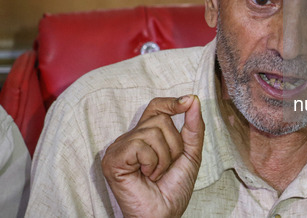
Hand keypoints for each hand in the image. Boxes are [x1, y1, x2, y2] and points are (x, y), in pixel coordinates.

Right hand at [102, 95, 204, 217]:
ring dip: (164, 158)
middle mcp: (130, 138)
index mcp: (146, 135)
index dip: (171, 102)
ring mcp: (119, 148)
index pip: (156, 107)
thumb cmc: (173, 189)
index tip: (188, 102)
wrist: (164, 215)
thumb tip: (193, 99)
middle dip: (174, 145)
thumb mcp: (190, 154)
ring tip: (156, 174)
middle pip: (160, 119)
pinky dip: (151, 163)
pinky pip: (140, 145)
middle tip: (166, 167)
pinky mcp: (112, 159)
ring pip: (152, 132)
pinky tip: (146, 176)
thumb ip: (193, 127)